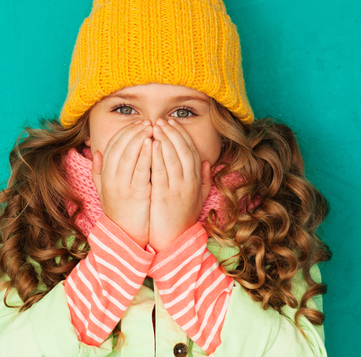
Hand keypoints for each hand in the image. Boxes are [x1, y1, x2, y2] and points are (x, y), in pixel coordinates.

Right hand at [91, 120, 153, 247]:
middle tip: (146, 122)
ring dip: (140, 138)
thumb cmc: (120, 211)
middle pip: (120, 146)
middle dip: (134, 131)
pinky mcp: (137, 193)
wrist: (126, 236)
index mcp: (105, 175)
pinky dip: (145, 154)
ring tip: (151, 127)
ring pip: (129, 154)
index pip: (112, 145)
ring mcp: (123, 185)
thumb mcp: (104, 190)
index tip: (136, 123)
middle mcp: (111, 178)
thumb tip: (96, 153)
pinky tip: (153, 143)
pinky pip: (141, 169)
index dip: (124, 132)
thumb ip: (98, 172)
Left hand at [148, 118, 211, 250]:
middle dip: (173, 132)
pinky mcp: (164, 195)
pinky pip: (161, 170)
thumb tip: (209, 163)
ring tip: (154, 126)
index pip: (192, 151)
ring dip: (164, 139)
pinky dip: (157, 155)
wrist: (173, 240)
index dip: (183, 135)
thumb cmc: (182, 218)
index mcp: (197, 181)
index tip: (173, 123)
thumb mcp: (198, 198)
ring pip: (173, 157)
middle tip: (161, 120)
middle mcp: (190, 182)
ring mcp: (178, 188)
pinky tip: (151, 144)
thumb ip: (204, 180)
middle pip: (183, 150)